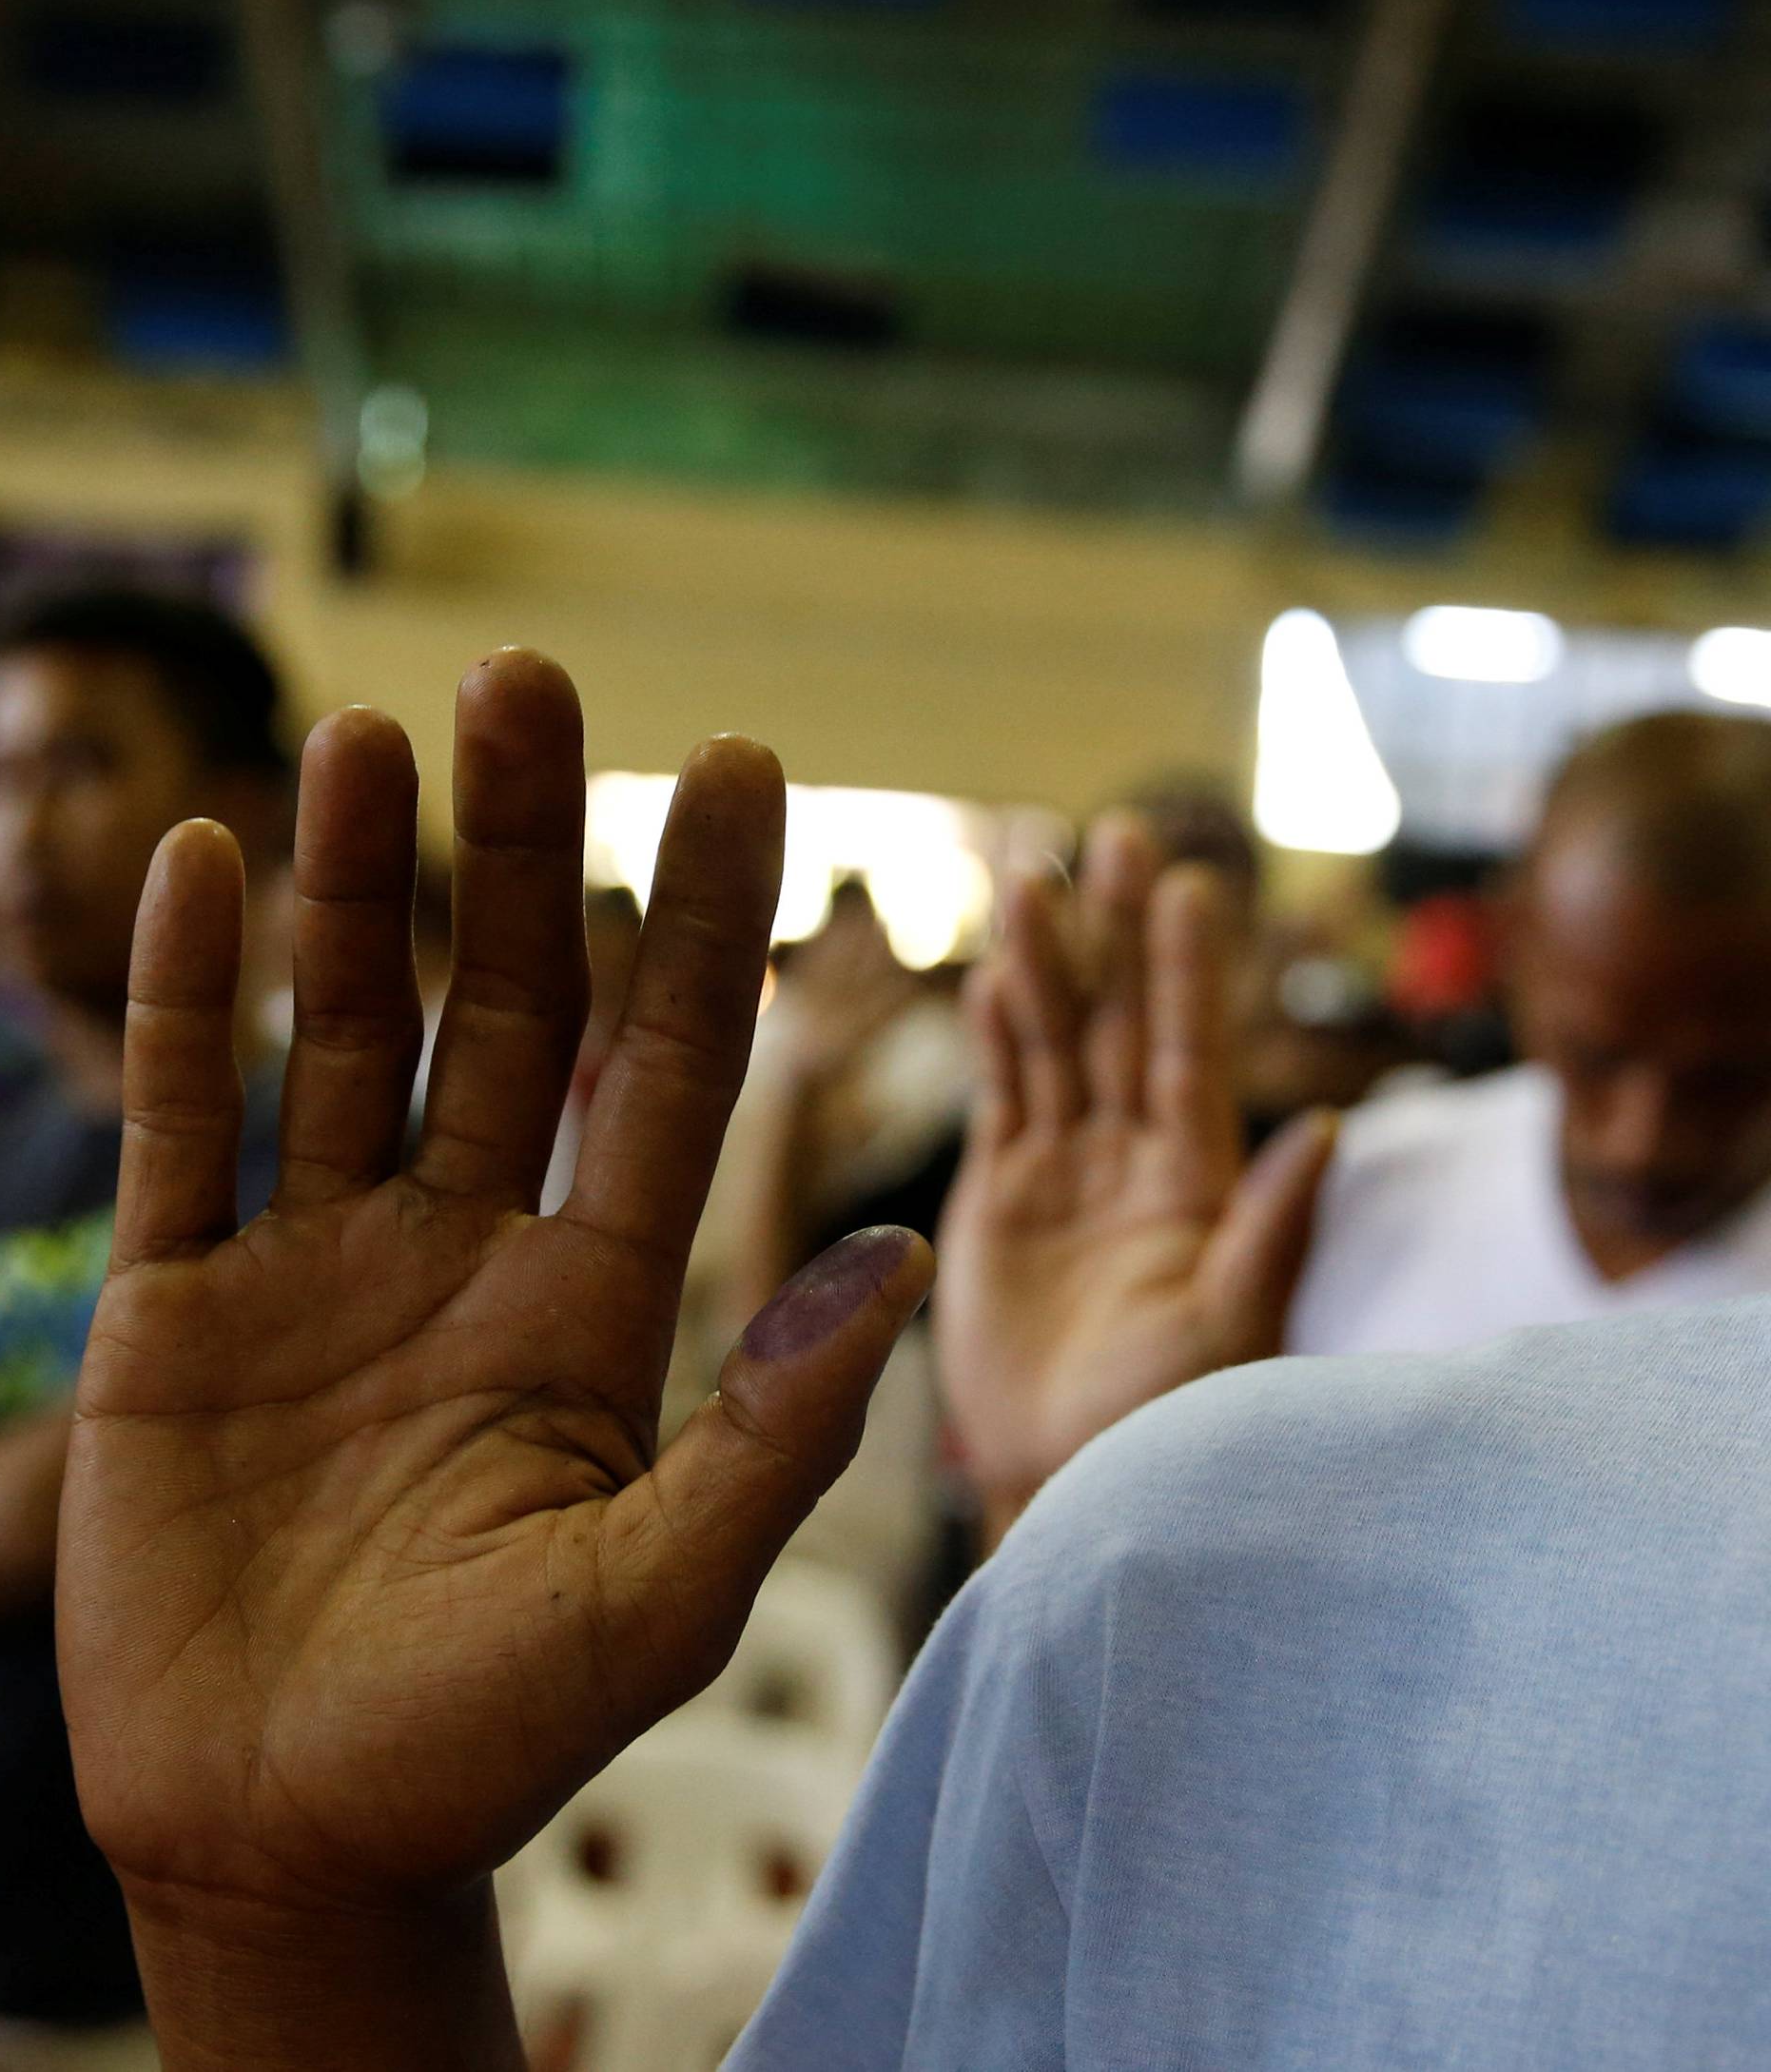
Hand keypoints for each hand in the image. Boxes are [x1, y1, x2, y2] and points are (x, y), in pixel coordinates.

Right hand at [57, 652, 931, 2067]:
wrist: (291, 1846)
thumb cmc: (489, 1745)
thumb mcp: (662, 1593)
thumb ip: (776, 1427)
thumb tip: (908, 1257)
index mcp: (595, 1300)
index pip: (668, 1064)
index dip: (705, 917)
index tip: (743, 766)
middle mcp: (466, 1248)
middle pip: (505, 1004)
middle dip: (519, 846)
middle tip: (528, 675)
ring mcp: (318, 1267)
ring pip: (344, 1029)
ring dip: (352, 882)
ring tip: (370, 733)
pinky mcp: (179, 1309)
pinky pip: (185, 1120)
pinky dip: (185, 996)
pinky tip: (199, 865)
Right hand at [936, 821, 1334, 1522]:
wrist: (1068, 1487)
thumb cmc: (1170, 1427)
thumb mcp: (1233, 1331)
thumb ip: (1271, 1230)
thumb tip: (1325, 1128)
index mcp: (1199, 1181)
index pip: (1193, 1051)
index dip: (1190, 969)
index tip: (1194, 884)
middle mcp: (1134, 1157)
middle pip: (1124, 1021)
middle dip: (1119, 930)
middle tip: (1119, 832)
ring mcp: (1064, 1170)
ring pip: (1055, 1042)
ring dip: (1046, 960)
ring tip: (1033, 874)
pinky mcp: (1000, 1195)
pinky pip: (1002, 1096)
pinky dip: (996, 1035)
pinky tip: (994, 973)